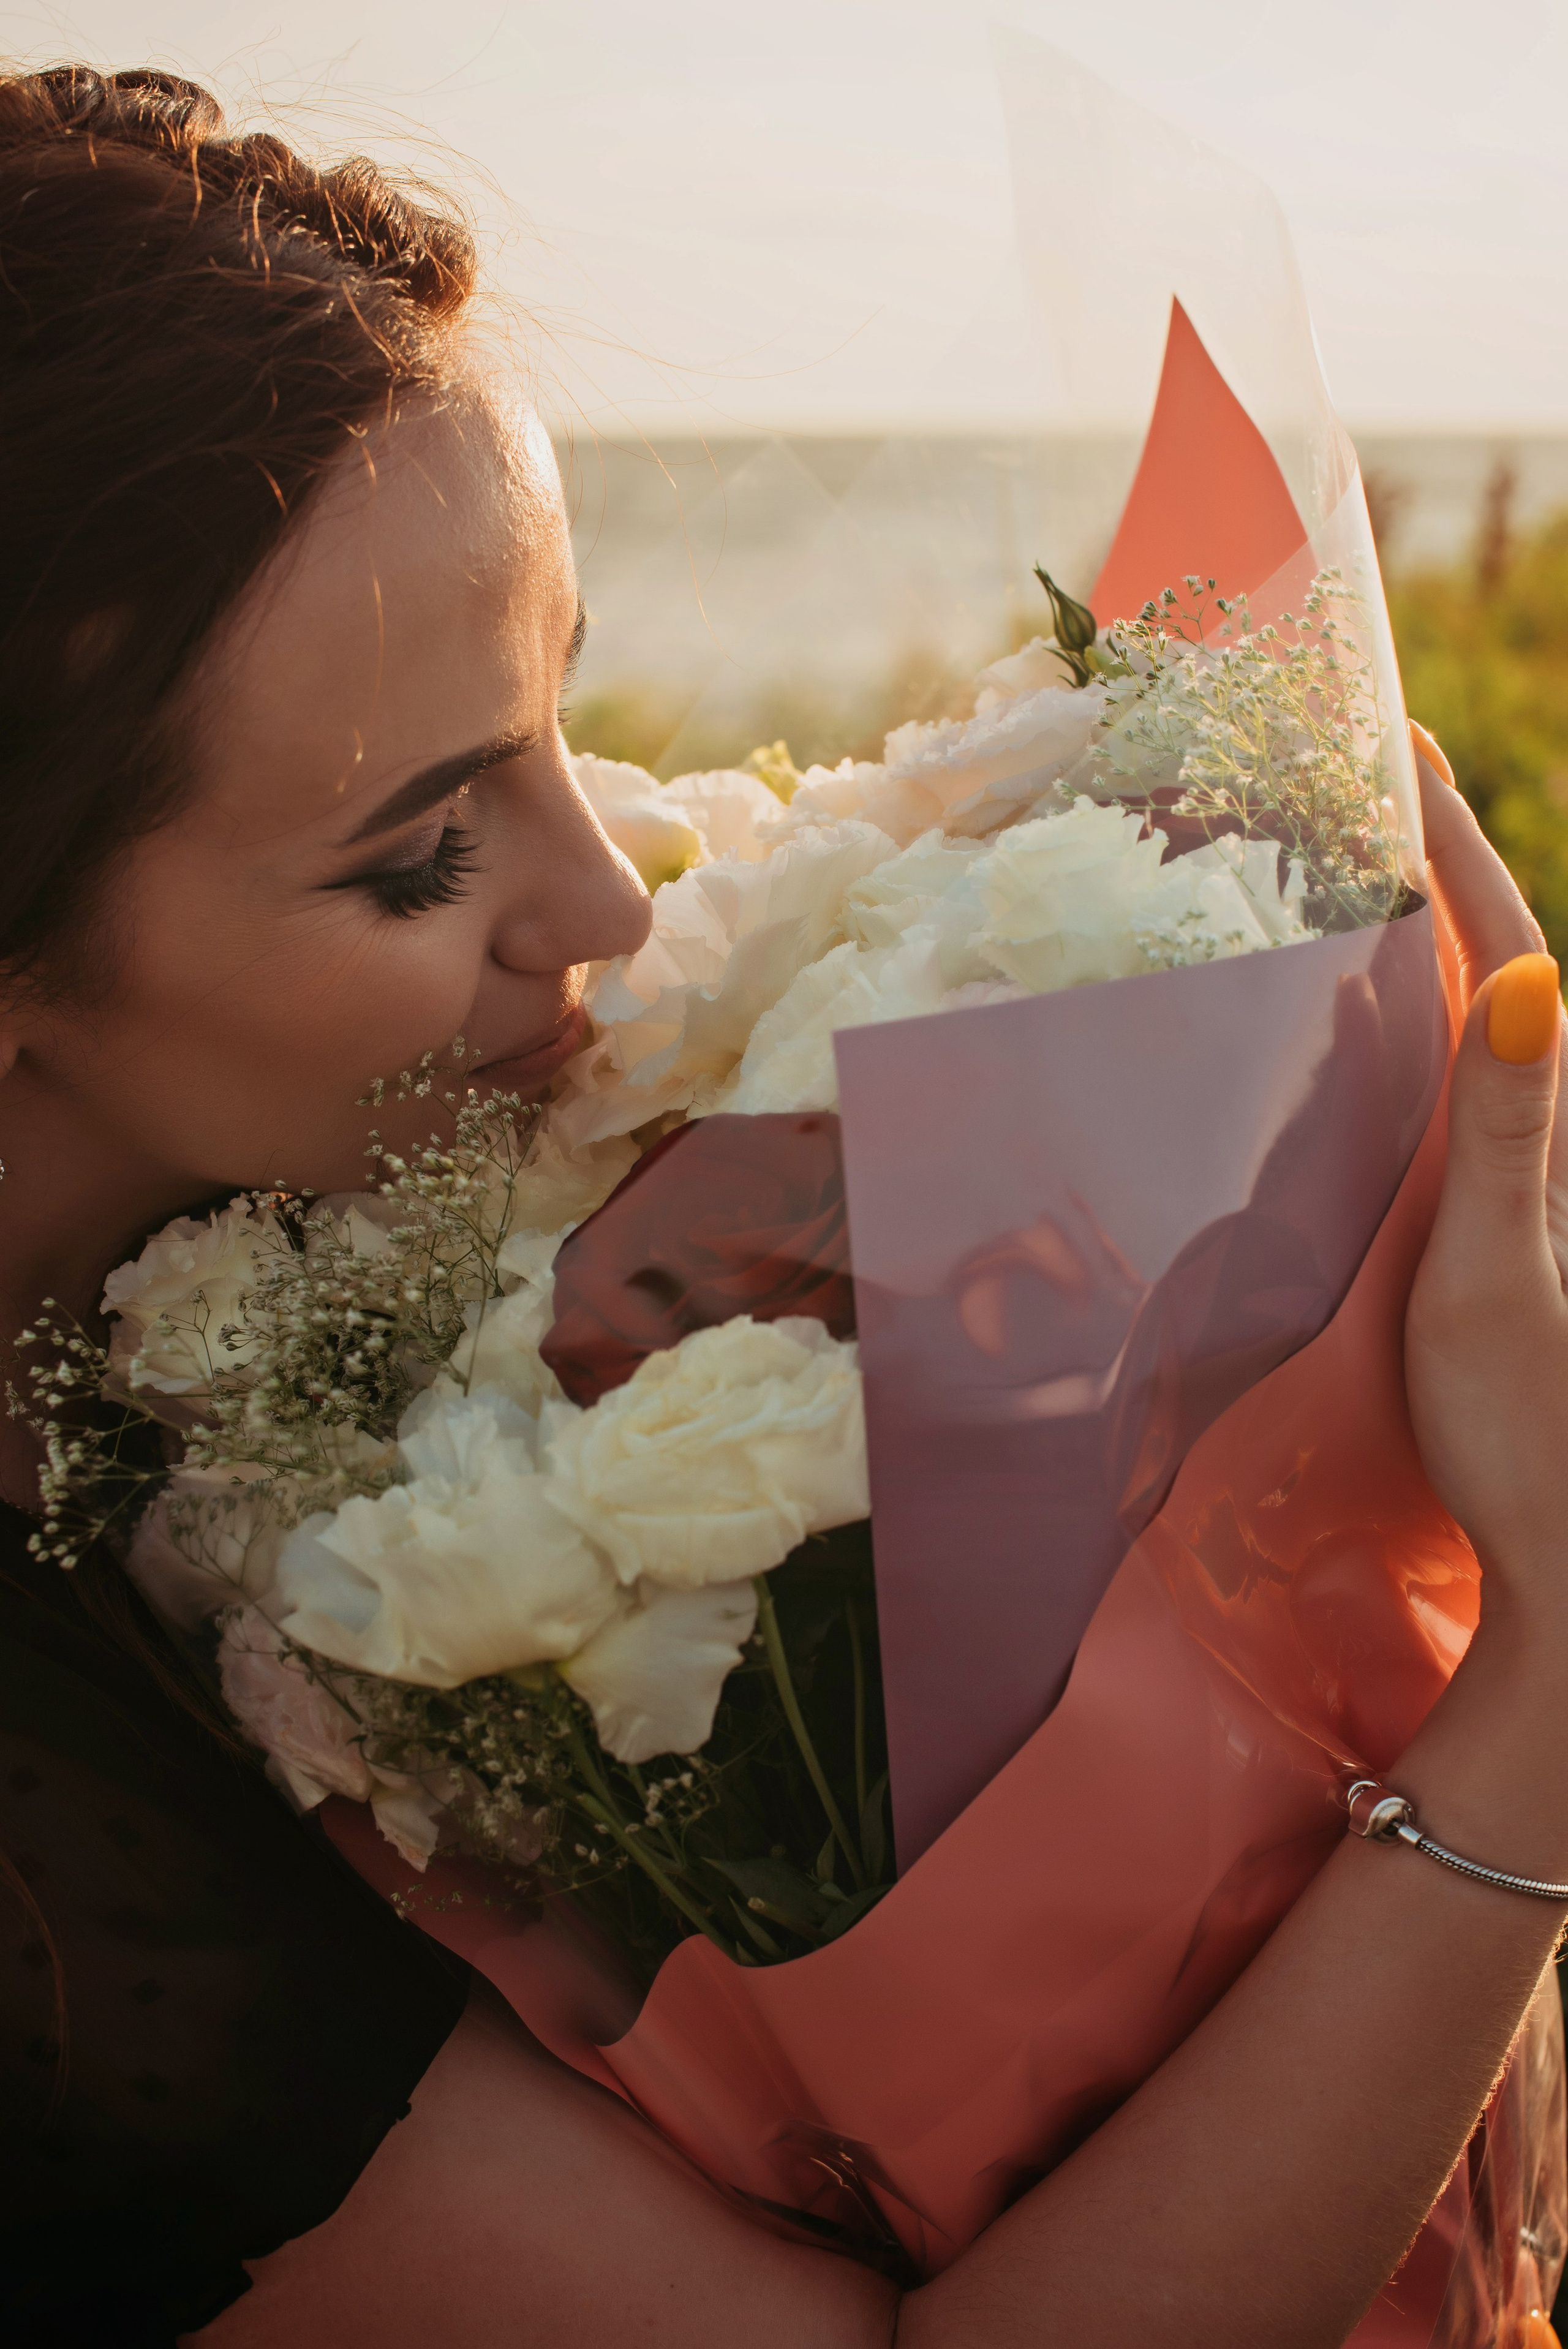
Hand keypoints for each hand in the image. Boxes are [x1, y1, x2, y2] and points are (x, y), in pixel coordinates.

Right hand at [1404, 722, 1567, 1614]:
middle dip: (1432, 853)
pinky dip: (1408, 1016)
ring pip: (1474, 1014)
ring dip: (1420, 927)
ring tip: (1347, 859)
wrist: (1566, 1554)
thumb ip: (1512, 1134)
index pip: (1500, 941)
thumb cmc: (1530, 1431)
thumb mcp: (1497, 1279)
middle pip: (1493, 955)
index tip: (1393, 740)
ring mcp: (1522, 1175)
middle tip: (1360, 771)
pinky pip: (1449, 1080)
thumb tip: (1533, 981)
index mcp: (1549, 1124)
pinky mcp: (1494, 1219)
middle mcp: (1546, 1133)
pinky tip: (1359, 1018)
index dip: (1447, 837)